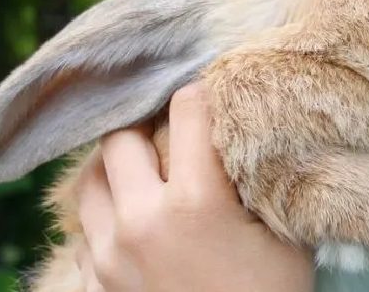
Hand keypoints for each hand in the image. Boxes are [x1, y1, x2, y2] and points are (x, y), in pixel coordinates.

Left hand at [74, 83, 314, 291]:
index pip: (186, 111)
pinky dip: (107, 215)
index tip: (214, 98)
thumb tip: (256, 131)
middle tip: (176, 138)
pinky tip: (138, 221)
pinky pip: (84, 229)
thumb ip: (266, 181)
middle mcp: (141, 221)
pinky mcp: (96, 283)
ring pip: (89, 181)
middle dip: (150, 129)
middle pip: (122, 139)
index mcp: (196, 202)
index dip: (204, 96)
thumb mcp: (285, 236)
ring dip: (118, 169)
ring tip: (149, 174)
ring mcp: (110, 255)